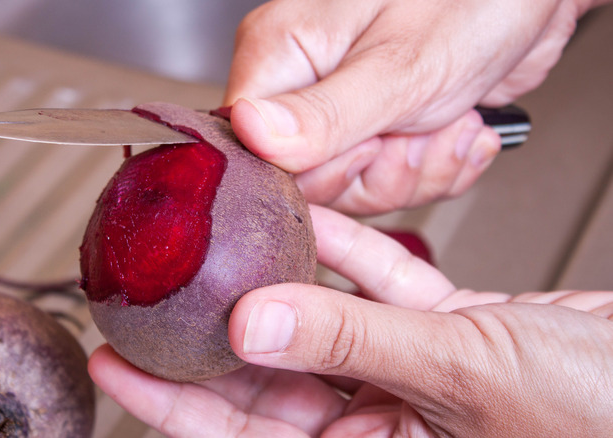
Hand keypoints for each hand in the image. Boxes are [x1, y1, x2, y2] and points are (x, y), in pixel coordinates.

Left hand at [88, 205, 612, 436]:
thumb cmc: (597, 414)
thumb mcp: (459, 375)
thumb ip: (350, 342)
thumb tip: (255, 324)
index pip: (246, 435)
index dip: (174, 403)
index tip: (122, 362)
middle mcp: (385, 421)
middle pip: (270, 379)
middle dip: (208, 339)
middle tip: (150, 303)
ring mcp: (413, 376)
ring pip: (325, 326)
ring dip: (279, 283)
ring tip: (221, 250)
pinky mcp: (447, 333)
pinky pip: (382, 290)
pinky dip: (352, 254)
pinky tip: (314, 222)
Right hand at [224, 0, 597, 214]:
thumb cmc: (473, 1)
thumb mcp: (400, 66)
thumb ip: (325, 113)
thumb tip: (253, 135)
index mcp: (282, 52)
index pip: (256, 151)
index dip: (316, 170)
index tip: (367, 146)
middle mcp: (300, 84)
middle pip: (307, 182)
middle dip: (379, 171)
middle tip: (416, 128)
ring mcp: (337, 111)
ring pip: (352, 189)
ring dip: (415, 169)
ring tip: (449, 118)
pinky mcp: (373, 130)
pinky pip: (386, 184)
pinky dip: (433, 168)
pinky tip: (457, 127)